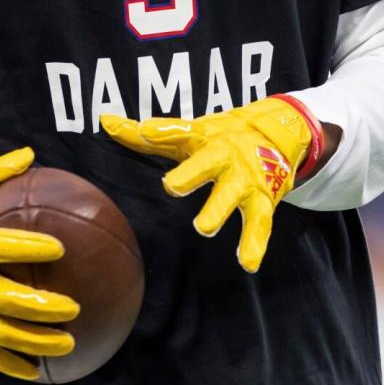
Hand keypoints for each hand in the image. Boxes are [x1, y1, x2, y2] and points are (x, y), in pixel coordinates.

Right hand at [0, 149, 78, 379]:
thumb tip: (30, 154)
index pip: (1, 248)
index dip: (30, 248)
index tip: (61, 248)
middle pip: (5, 300)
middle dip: (41, 307)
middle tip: (74, 308)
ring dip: (34, 343)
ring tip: (68, 345)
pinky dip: (9, 364)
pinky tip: (36, 372)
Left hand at [101, 96, 322, 272]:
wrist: (279, 135)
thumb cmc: (219, 137)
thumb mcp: (188, 133)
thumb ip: (144, 135)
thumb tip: (104, 121)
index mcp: (203, 138)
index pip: (180, 132)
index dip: (163, 131)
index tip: (146, 132)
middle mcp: (225, 156)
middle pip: (208, 163)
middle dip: (192, 174)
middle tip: (172, 186)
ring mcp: (245, 179)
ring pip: (232, 195)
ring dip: (218, 210)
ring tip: (204, 227)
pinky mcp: (263, 200)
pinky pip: (259, 224)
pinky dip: (255, 244)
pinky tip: (248, 263)